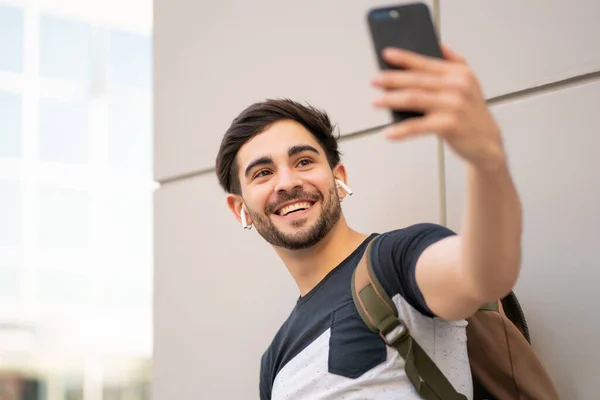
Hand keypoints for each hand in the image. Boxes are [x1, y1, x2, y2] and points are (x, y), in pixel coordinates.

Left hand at [372, 44, 505, 170]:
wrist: (488, 143)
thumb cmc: (471, 114)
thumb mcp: (469, 83)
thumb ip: (455, 62)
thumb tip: (438, 45)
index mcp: (459, 73)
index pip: (426, 62)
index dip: (404, 58)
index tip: (385, 54)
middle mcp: (458, 86)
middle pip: (416, 80)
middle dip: (391, 79)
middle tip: (374, 80)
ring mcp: (454, 106)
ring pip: (414, 99)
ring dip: (391, 100)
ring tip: (375, 102)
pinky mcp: (449, 125)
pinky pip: (418, 126)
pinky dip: (401, 130)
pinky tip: (389, 133)